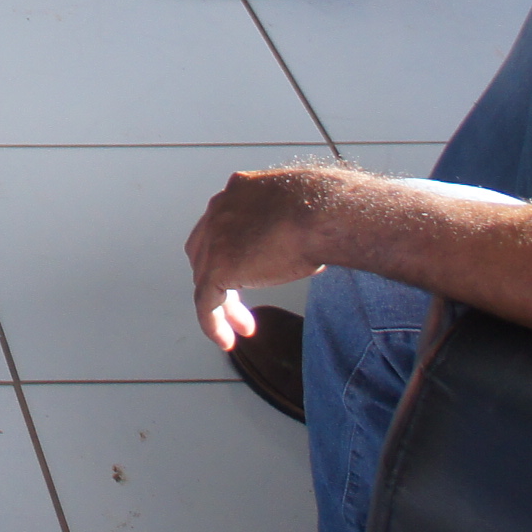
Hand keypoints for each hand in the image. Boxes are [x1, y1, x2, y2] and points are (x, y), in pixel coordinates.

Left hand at [187, 166, 345, 351]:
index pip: (223, 226)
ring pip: (206, 278)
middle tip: (236, 301)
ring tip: (240, 326)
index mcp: (240, 191)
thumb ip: (291, 224)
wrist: (324, 212)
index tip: (248, 271)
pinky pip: (205, 302)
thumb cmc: (327, 209)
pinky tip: (226, 340)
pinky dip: (212, 323)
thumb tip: (305, 245)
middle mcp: (220, 210)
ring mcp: (215, 237)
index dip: (232, 252)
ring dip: (221, 305)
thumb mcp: (303, 210)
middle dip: (219, 277)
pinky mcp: (218, 266)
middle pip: (205, 251)